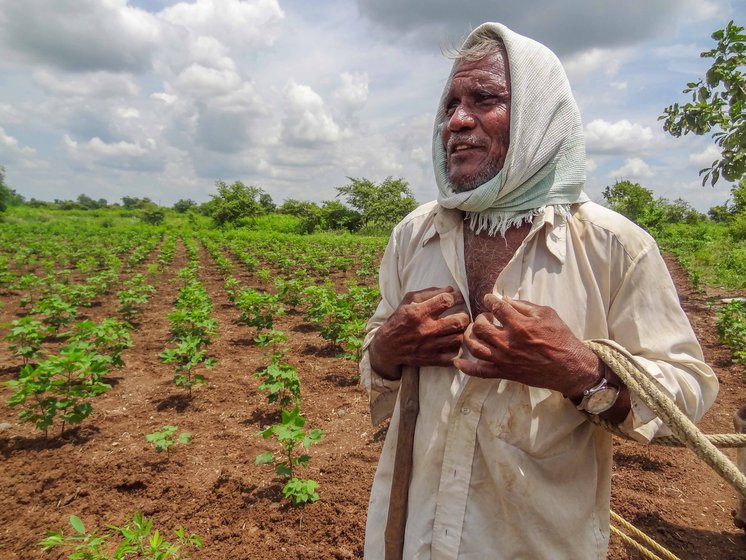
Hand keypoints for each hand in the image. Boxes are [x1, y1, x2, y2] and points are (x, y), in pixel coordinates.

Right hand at [369, 286, 469, 379]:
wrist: (387, 346)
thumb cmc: (400, 319)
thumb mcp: (409, 301)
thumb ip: (429, 292)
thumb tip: (451, 289)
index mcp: (419, 312)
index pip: (446, 300)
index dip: (457, 297)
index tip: (458, 298)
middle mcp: (426, 329)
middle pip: (458, 321)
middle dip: (464, 316)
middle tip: (462, 315)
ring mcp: (430, 346)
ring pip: (459, 338)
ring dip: (461, 332)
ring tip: (457, 329)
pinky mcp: (431, 359)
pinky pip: (453, 356)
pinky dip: (456, 350)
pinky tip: (452, 344)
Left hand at [454, 293, 600, 395]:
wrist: (570, 367)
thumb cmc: (561, 338)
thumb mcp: (547, 314)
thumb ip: (523, 306)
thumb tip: (504, 300)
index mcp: (519, 325)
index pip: (496, 308)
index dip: (490, 300)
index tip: (489, 298)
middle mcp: (508, 343)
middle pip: (480, 327)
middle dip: (480, 318)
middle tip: (487, 317)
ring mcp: (504, 359)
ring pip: (475, 347)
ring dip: (470, 336)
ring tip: (475, 331)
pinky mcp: (504, 373)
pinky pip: (480, 372)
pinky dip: (466, 367)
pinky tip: (458, 360)